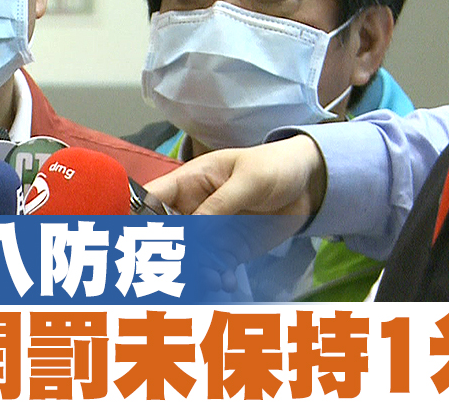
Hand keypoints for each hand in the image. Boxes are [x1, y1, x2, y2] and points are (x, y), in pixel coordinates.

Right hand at [142, 135, 327, 290]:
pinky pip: (214, 268)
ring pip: (190, 257)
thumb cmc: (273, 167)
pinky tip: (226, 283)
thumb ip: (222, 203)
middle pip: (167, 234)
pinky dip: (216, 279)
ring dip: (195, 272)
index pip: (154, 199)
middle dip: (170, 255)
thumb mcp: (249, 180)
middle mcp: (193, 209)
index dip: (139, 217)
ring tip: (211, 281)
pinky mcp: (228, 249)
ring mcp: (210, 231)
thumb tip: (195, 228)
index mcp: (189, 182)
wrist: (308, 184)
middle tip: (180, 272)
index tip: (139, 239)